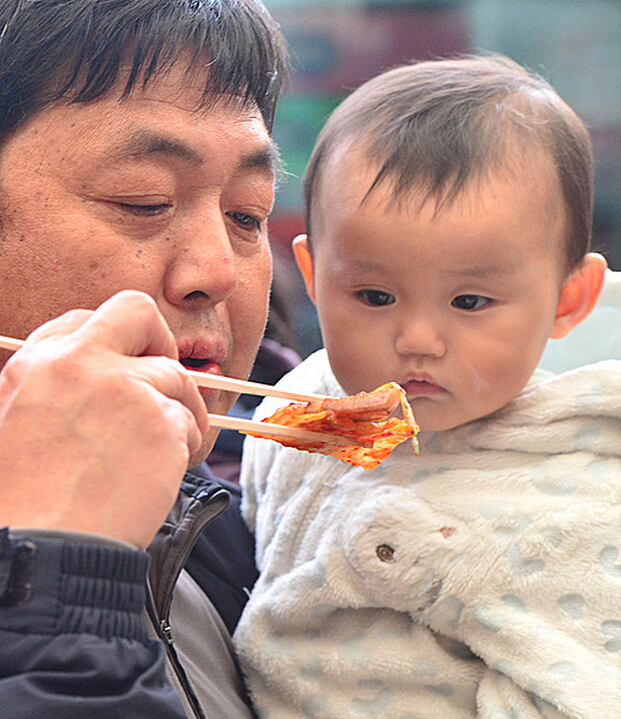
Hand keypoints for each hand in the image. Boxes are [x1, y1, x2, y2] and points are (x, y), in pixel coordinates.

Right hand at [0, 291, 208, 548]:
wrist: (42, 552)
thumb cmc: (25, 500)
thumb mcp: (15, 422)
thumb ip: (56, 387)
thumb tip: (103, 375)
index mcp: (39, 363)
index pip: (89, 317)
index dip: (113, 339)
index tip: (124, 363)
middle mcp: (82, 364)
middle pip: (139, 312)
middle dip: (159, 339)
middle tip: (162, 376)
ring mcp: (126, 390)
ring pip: (176, 377)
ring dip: (179, 408)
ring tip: (162, 447)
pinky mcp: (161, 424)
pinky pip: (189, 421)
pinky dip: (183, 443)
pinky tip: (160, 472)